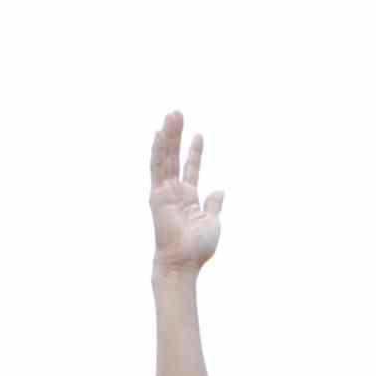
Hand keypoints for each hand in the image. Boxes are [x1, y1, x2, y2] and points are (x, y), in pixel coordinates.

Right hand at [148, 111, 222, 272]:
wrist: (183, 262)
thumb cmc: (197, 247)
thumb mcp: (212, 221)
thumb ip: (214, 205)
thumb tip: (219, 191)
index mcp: (188, 198)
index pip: (191, 168)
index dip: (194, 152)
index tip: (198, 134)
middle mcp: (174, 192)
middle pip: (174, 157)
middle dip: (176, 135)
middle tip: (178, 113)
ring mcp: (164, 192)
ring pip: (165, 157)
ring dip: (168, 136)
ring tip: (172, 114)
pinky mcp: (157, 194)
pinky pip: (157, 168)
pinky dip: (157, 151)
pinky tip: (158, 133)